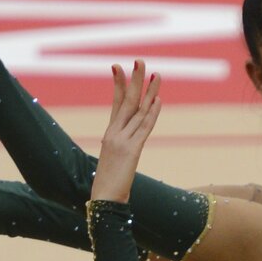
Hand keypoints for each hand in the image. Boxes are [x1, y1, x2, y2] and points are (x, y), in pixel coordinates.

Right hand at [91, 61, 161, 201]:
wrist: (103, 199)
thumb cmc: (107, 186)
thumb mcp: (113, 163)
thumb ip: (118, 151)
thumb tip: (123, 149)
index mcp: (109, 134)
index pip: (116, 103)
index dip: (119, 85)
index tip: (118, 67)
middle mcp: (114, 133)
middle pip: (127, 101)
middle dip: (134, 79)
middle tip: (140, 60)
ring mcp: (122, 140)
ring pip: (138, 110)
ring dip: (149, 92)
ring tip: (156, 74)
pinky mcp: (131, 150)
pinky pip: (144, 128)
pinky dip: (152, 113)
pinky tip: (158, 100)